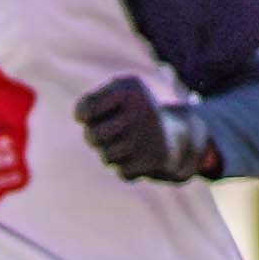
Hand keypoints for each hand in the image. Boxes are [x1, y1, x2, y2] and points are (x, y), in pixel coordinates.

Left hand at [77, 76, 213, 183]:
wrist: (176, 134)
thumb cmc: (133, 113)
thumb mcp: (113, 96)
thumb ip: (87, 105)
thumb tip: (82, 118)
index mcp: (128, 88)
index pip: (85, 109)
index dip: (84, 116)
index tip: (93, 115)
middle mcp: (140, 109)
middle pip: (92, 137)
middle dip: (95, 138)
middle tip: (111, 132)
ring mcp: (148, 135)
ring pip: (106, 156)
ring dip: (111, 153)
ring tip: (126, 144)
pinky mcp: (154, 159)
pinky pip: (123, 171)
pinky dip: (127, 167)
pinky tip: (140, 156)